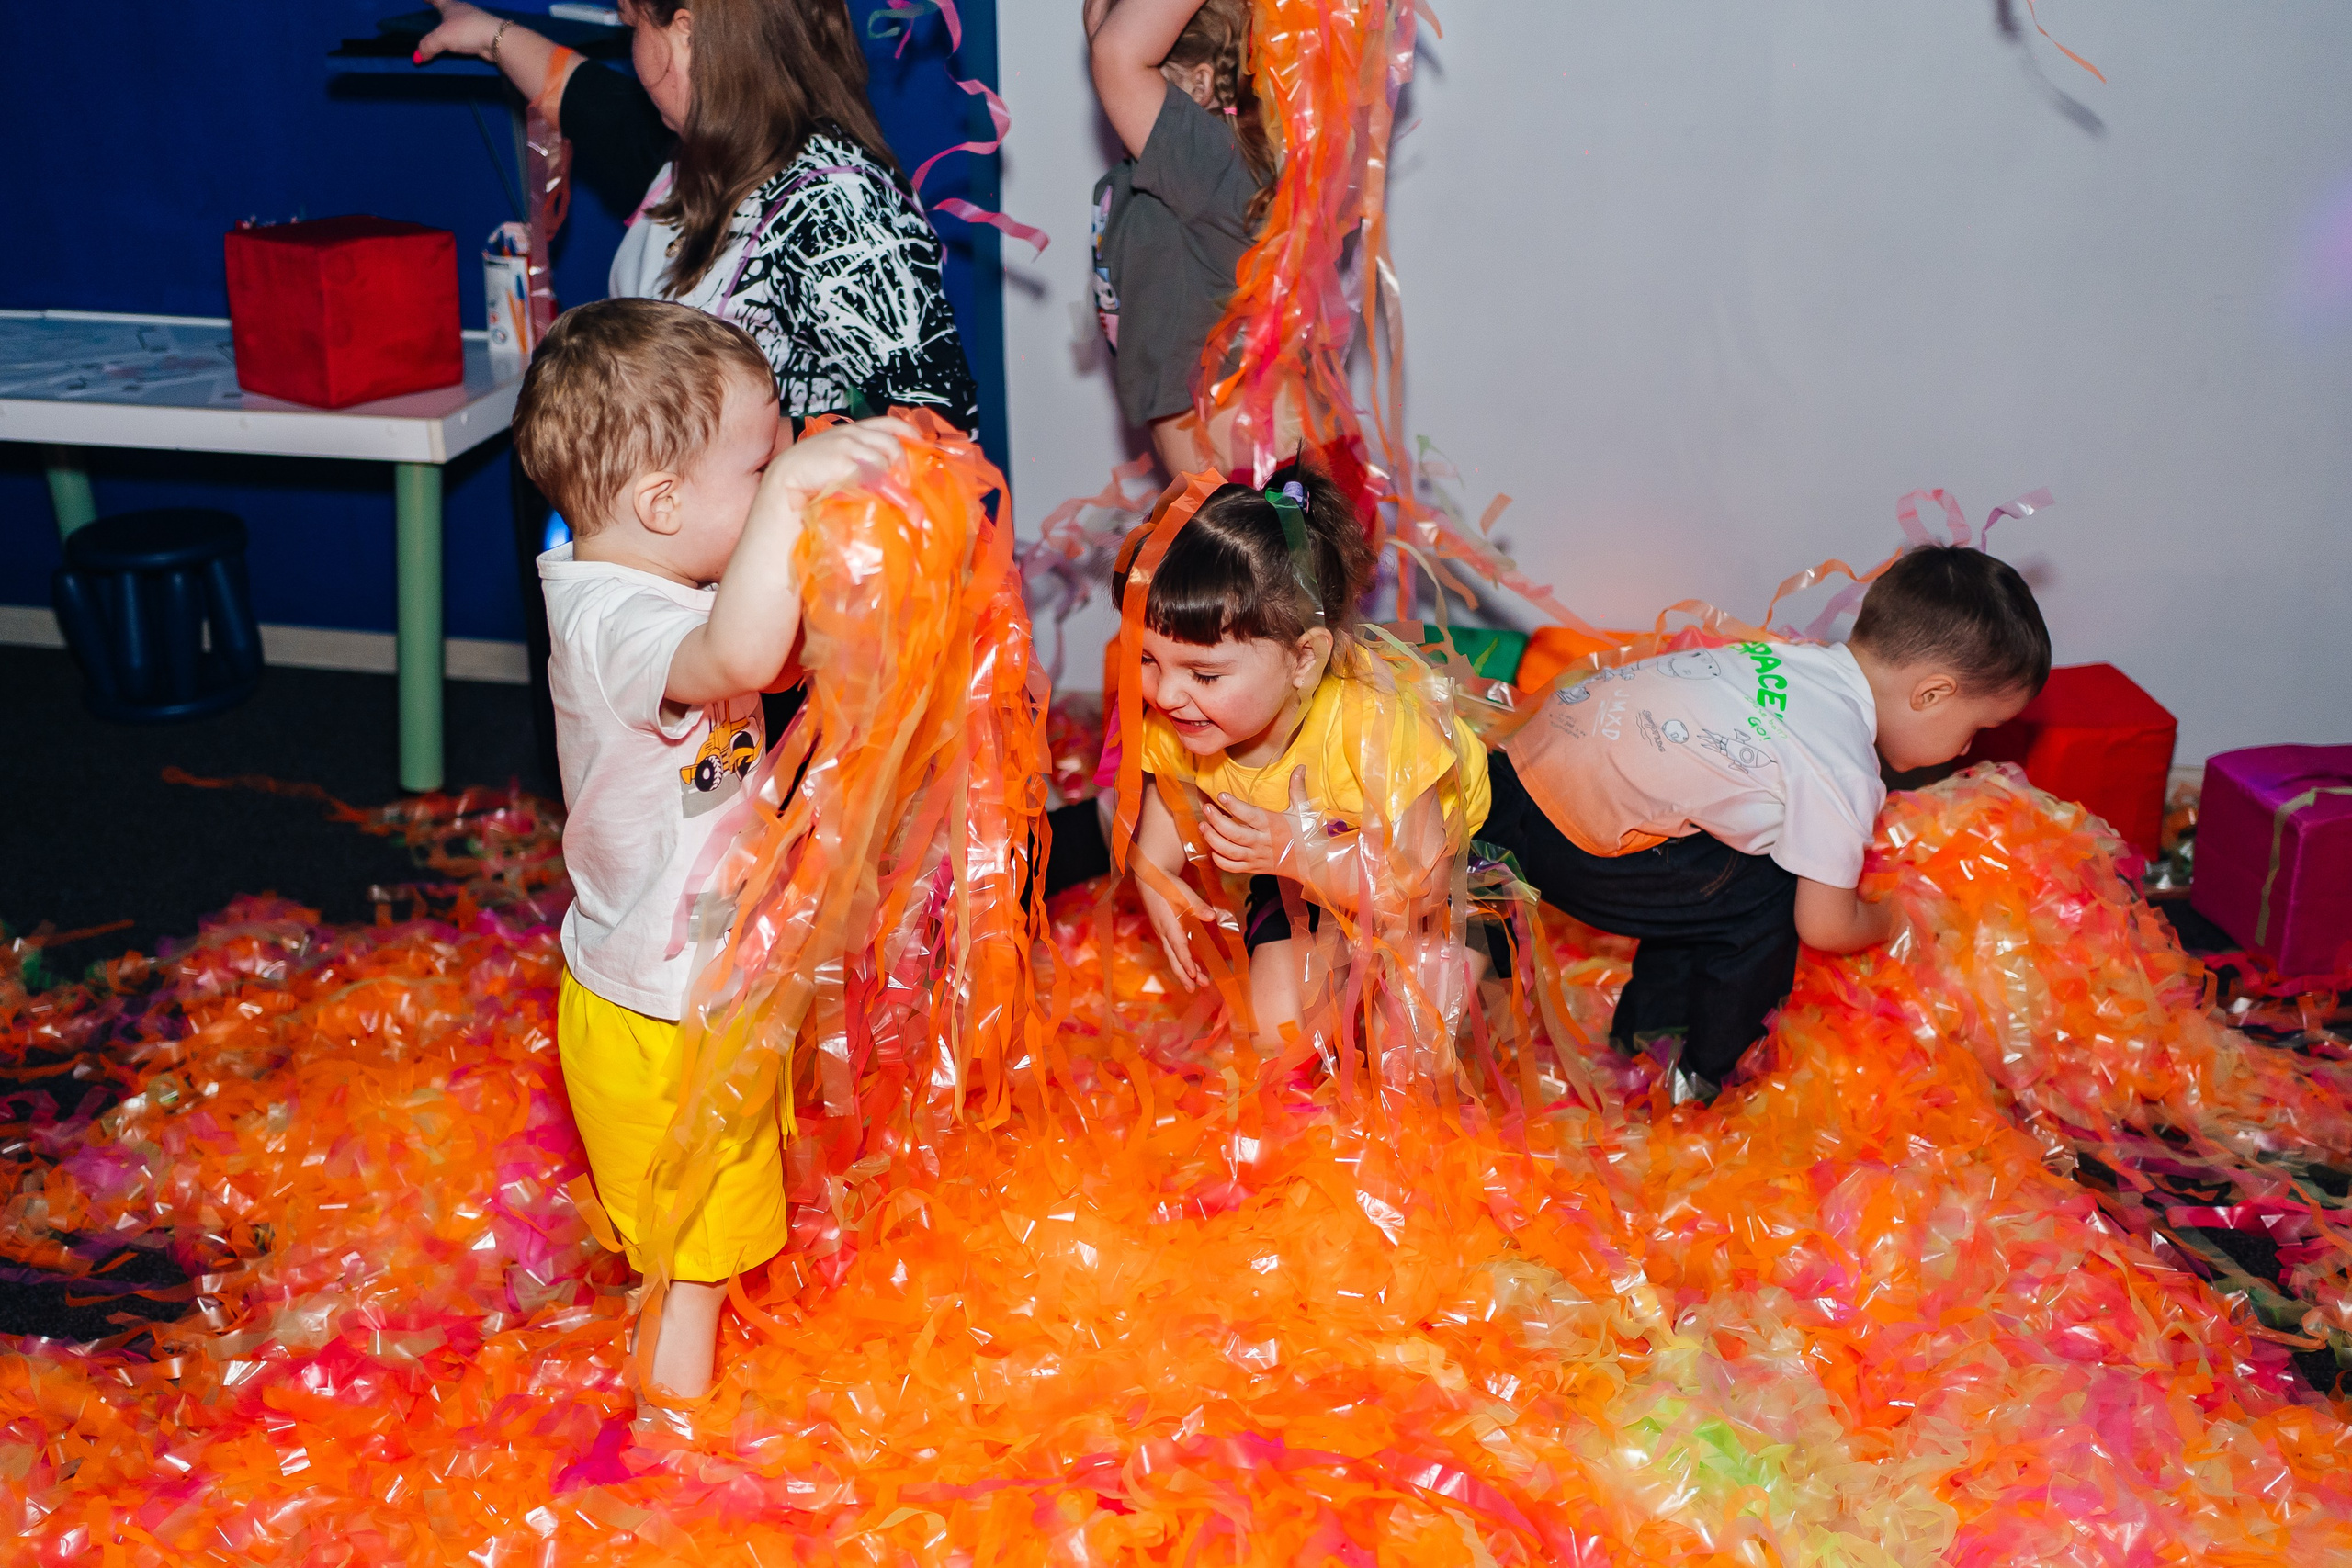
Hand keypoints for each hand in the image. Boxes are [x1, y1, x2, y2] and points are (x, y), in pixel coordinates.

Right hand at [414, 1, 504, 62]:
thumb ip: (428, 46)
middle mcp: (463, 11)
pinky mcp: (483, 34)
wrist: (497, 39)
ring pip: (461, 20)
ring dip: (454, 23)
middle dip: (443, 9)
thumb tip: (417, 57)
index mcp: (451, 6)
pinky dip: (463, 37)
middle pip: (450, 7)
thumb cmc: (466, 31)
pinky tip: (462, 42)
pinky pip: (468, 34)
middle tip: (436, 11)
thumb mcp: (441, 38)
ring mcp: (475, 22)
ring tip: (448, 29)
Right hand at [754, 416, 916, 521]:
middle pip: (891, 443)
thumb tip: (889, 475)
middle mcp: (851, 434)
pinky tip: (872, 495)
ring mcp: (847, 446)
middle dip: (902, 463)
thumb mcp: (838, 456)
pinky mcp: (844, 462)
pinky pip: (872, 475)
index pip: (888, 423)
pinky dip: (877, 486)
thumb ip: (860, 459)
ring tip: (888, 493)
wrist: (787, 479)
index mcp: (852, 430)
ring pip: (883, 460)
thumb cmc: (812, 472)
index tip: (922, 443)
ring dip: (889, 478)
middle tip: (904, 482)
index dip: (909, 431)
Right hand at [1138, 868, 1210, 990]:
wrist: (1149, 875)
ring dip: (1184, 972)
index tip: (1194, 975)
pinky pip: (1173, 951)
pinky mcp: (1165, 931)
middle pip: (1173, 958)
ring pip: (1172, 957)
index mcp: (1167, 922)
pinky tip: (1192, 969)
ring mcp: (1163, 932)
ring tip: (1197, 985)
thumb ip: (1197, 905)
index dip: (1186, 962)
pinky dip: (1182, 962)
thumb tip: (1212, 916)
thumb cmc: (1166, 882)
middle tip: (1195, 989)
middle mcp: (1163, 931)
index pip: (1178, 946)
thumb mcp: (1182, 891)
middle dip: (1184, 975)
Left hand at [1201, 766, 1314, 877]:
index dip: (1234, 805)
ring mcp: (1257, 857)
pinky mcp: (1254, 868)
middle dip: (1217, 821)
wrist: (1313, 862)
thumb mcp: (1303, 809)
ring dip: (1213, 839)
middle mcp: (1263, 841)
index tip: (1221, 795)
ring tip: (1203, 826)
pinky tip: (1213, 848)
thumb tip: (1300, 766)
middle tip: (1206, 809)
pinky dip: (1220, 860)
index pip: (1250, 814)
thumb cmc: (1307, 834)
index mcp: (1273, 825)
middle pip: (1235, 834)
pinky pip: (1232, 867)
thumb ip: (1297, 788)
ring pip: (1230, 851)